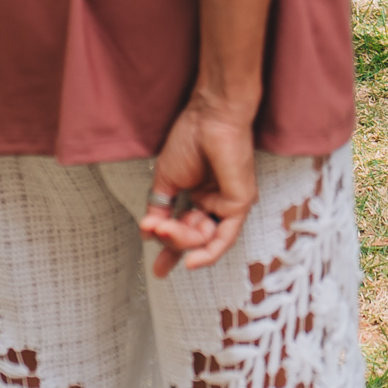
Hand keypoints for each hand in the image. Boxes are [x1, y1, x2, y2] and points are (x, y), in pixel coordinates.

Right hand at [141, 90, 260, 275]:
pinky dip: (208, 252)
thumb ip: (159, 209)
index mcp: (199, 196)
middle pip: (192, 239)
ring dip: (181, 239)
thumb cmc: (190, 138)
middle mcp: (216, 203)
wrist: (209, 117)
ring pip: (205, 241)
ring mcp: (229, 204)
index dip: (171, 251)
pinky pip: (224, 237)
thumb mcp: (165, 181)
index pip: (186, 230)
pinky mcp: (239, 203)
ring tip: (166, 228)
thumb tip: (148, 232)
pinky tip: (191, 261)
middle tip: (155, 230)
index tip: (157, 270)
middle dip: (170, 240)